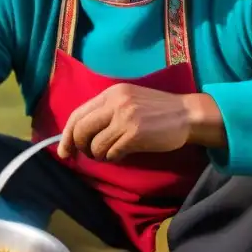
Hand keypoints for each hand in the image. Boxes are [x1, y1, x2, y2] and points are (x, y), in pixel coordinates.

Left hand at [57, 85, 221, 161]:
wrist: (187, 114)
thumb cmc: (157, 110)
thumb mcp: (128, 100)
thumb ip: (106, 111)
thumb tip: (80, 133)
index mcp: (110, 93)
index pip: (77, 114)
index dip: (66, 135)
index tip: (64, 151)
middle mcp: (115, 103)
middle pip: (81, 130)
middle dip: (80, 147)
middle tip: (88, 155)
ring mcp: (125, 118)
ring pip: (95, 145)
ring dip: (98, 155)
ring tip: (109, 154)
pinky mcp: (134, 134)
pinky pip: (111, 153)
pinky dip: (112, 158)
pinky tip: (120, 155)